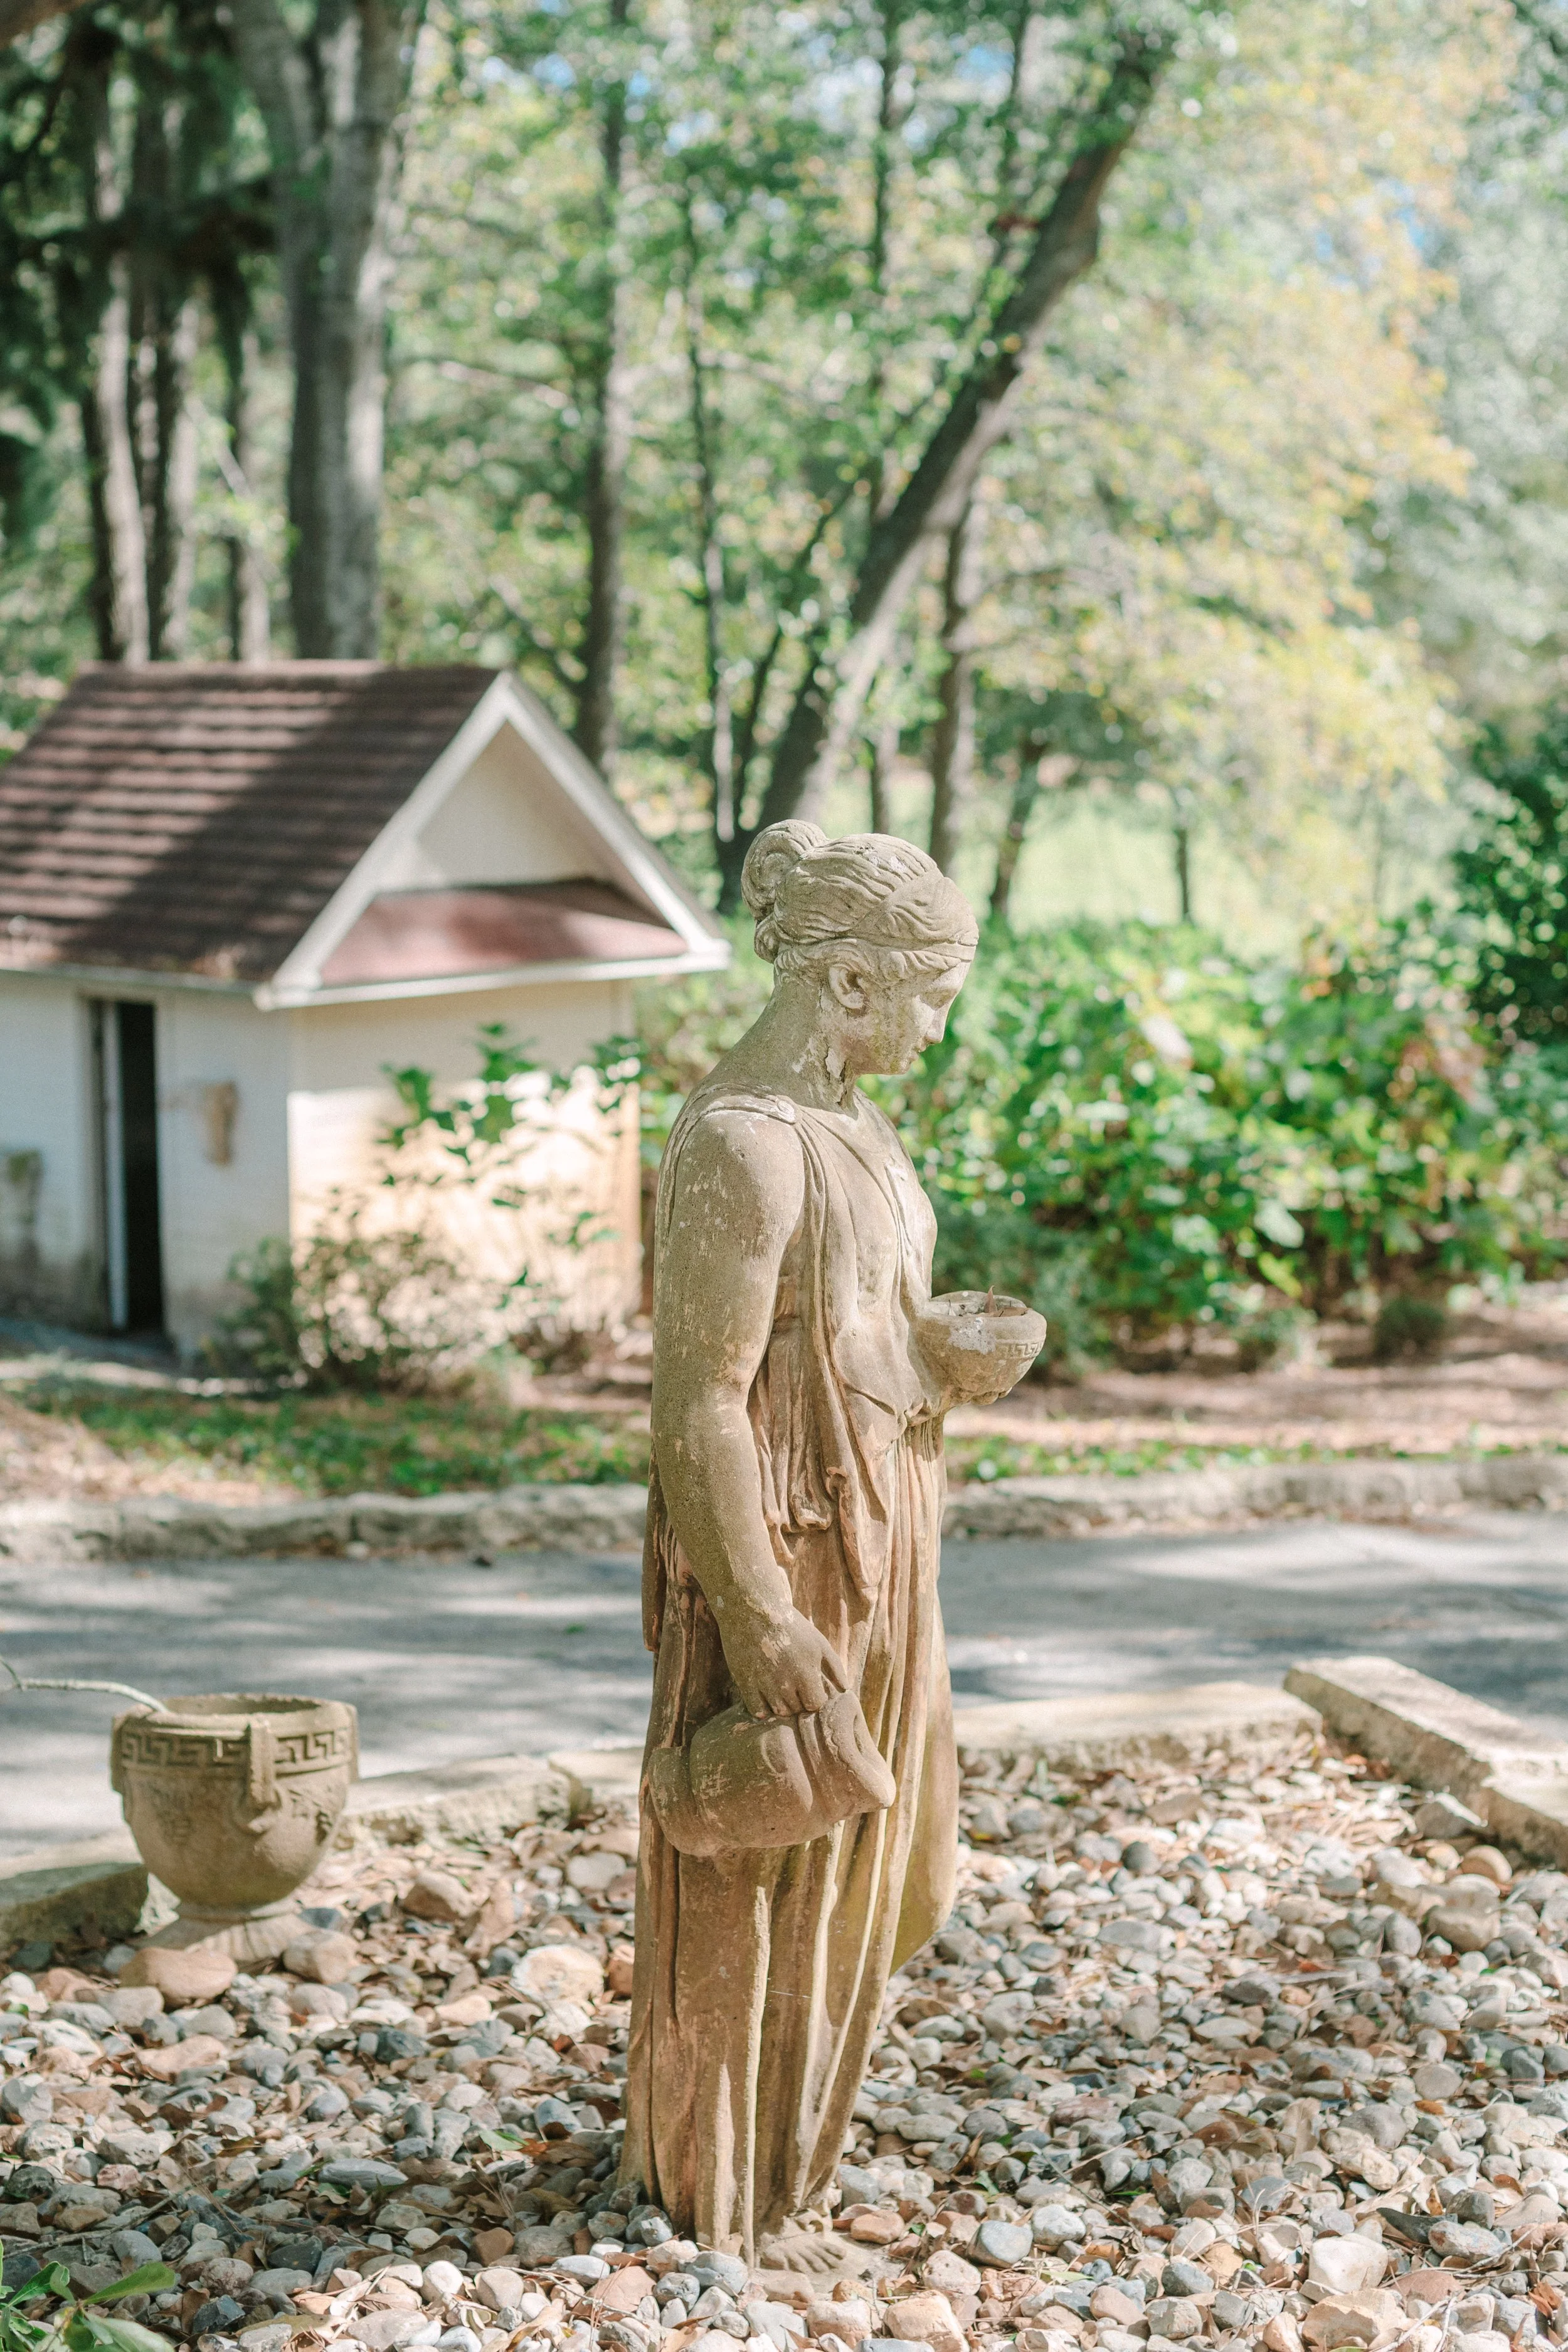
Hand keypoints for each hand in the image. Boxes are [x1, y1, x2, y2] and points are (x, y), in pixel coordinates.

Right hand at [721, 1602, 847, 1720]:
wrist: (755, 1609)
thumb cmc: (792, 1626)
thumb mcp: (819, 1642)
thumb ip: (835, 1667)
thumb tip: (845, 1689)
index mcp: (806, 1672)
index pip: (815, 1704)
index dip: (814, 1697)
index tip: (809, 1687)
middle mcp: (786, 1682)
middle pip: (797, 1709)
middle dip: (798, 1701)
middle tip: (793, 1684)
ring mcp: (765, 1684)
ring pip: (778, 1712)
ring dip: (782, 1705)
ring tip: (780, 1688)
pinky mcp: (746, 1683)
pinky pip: (757, 1710)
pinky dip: (762, 1708)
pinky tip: (764, 1695)